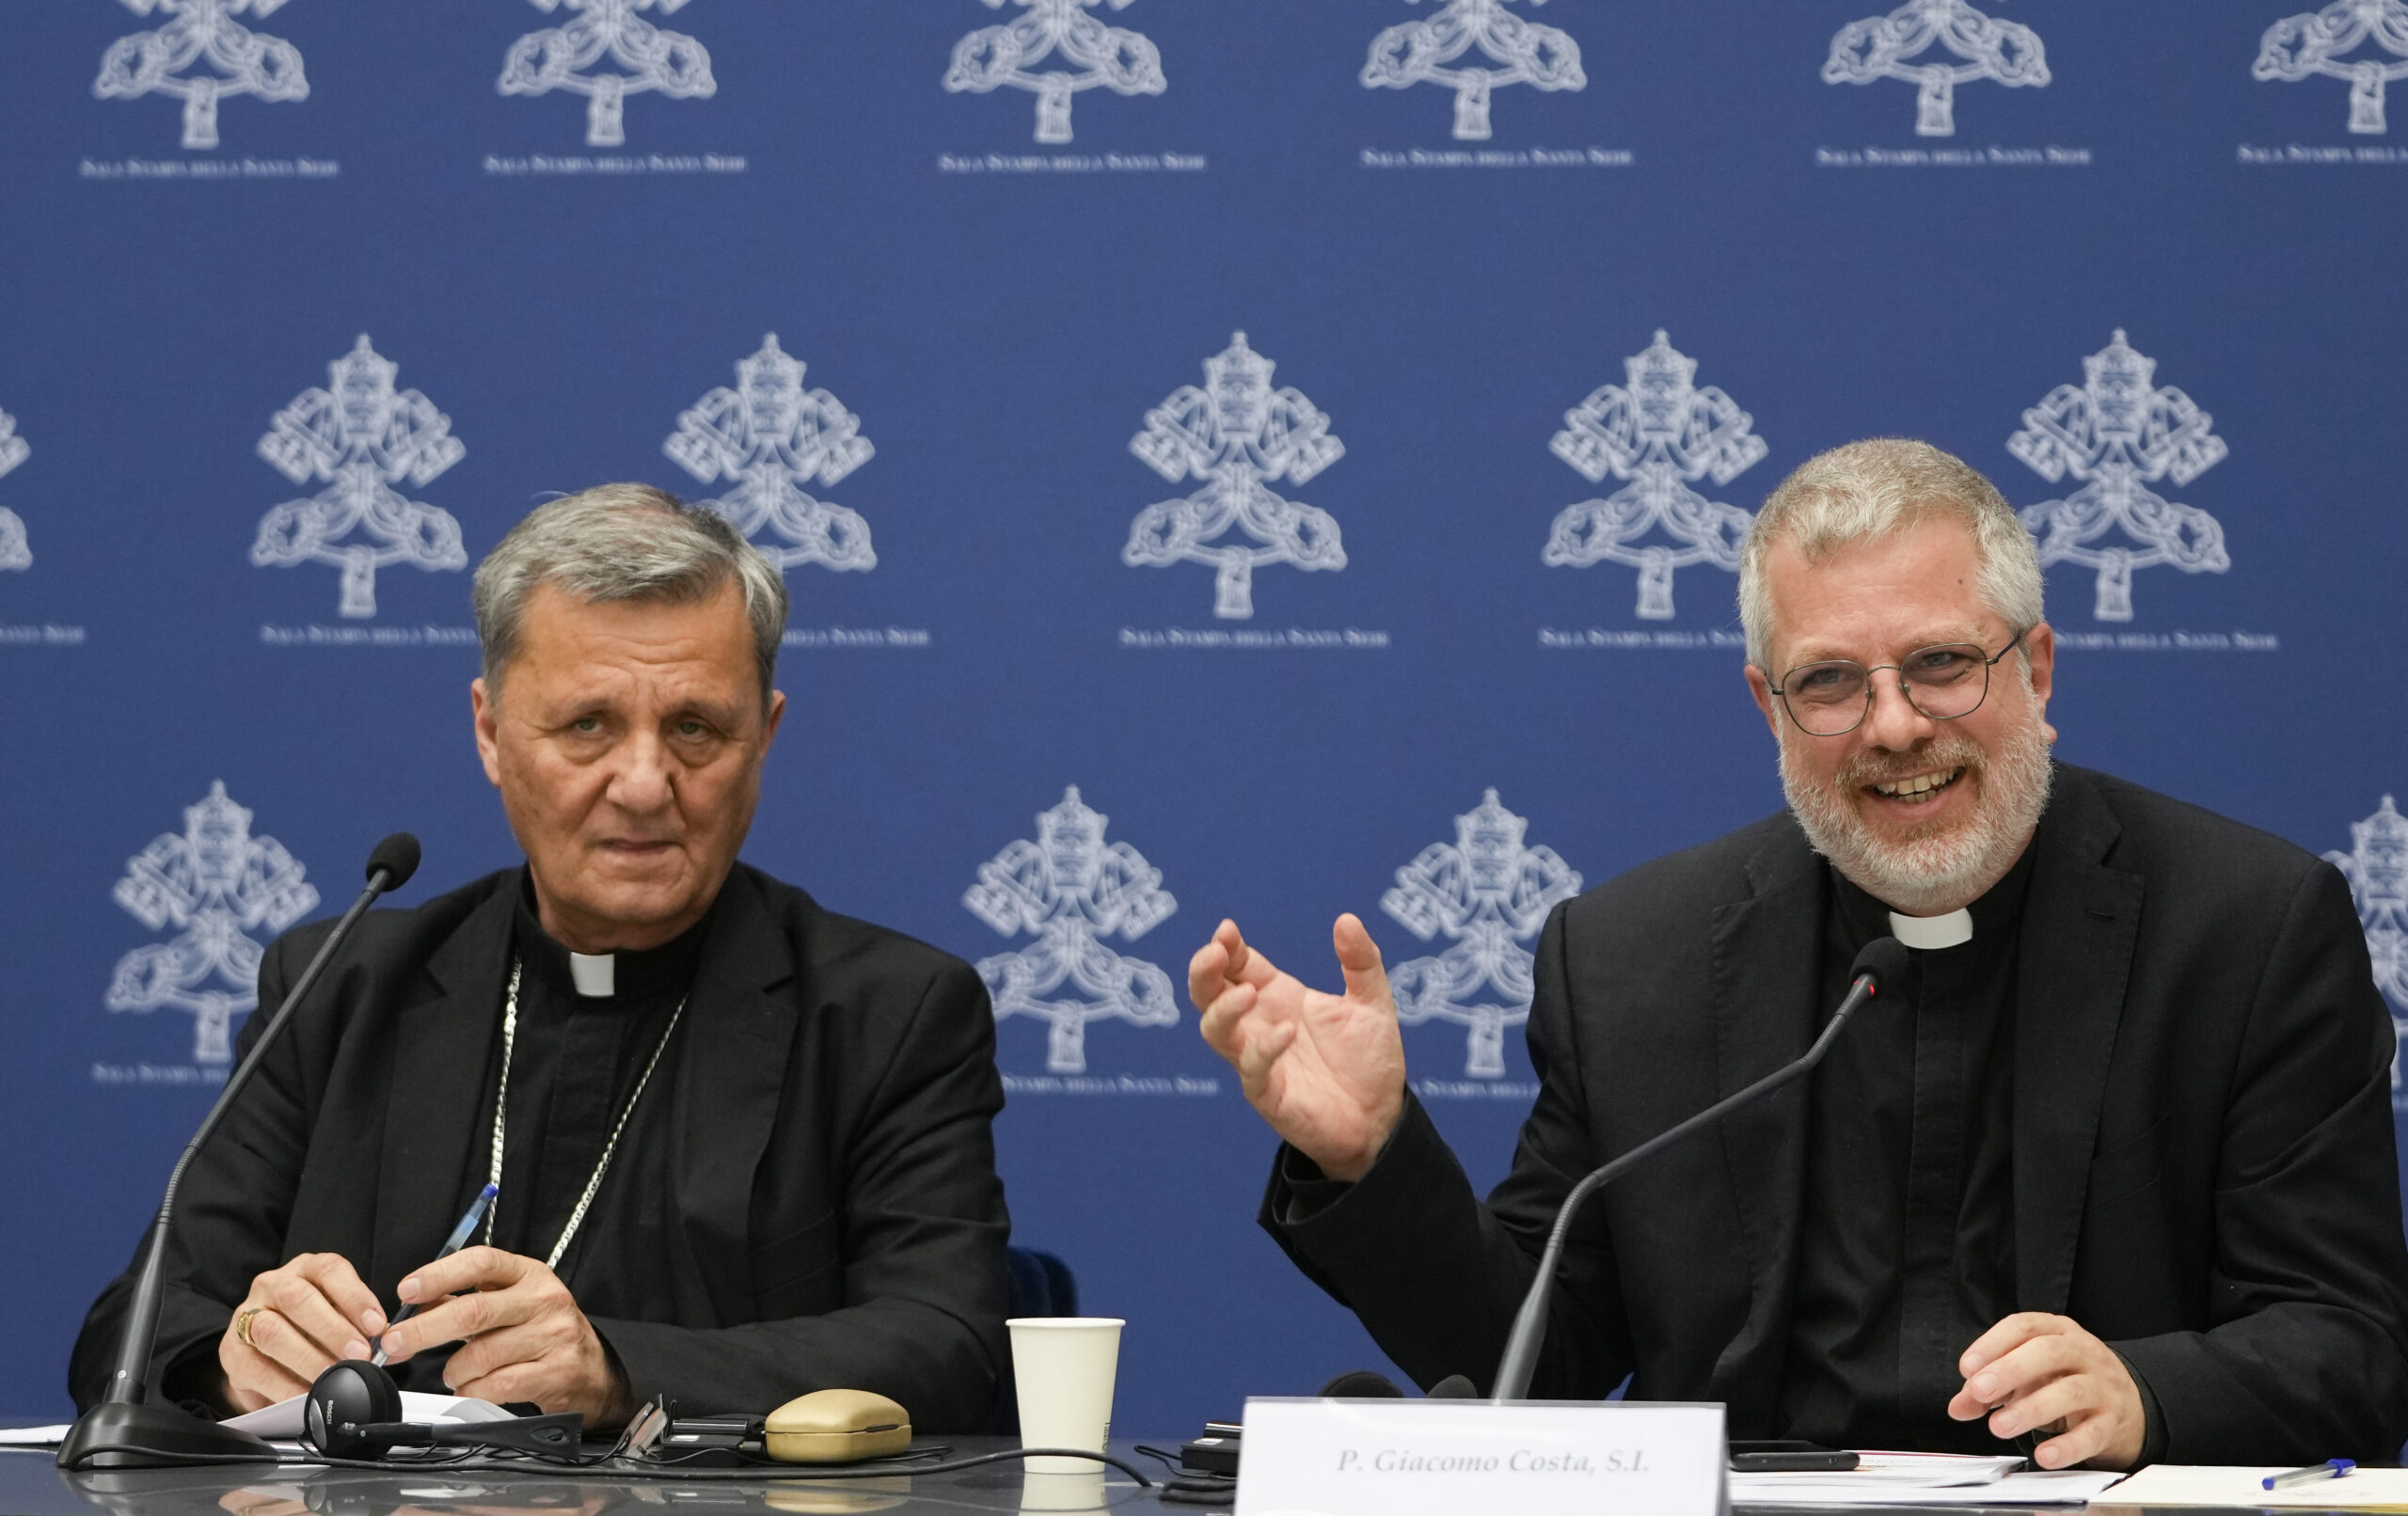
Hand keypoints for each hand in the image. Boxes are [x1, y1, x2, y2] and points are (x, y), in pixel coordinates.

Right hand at [219, 1253, 386, 1411]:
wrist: (265, 1354)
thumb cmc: (312, 1330)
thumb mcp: (341, 1318)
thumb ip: (364, 1329)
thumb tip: (395, 1348)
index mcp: (307, 1270)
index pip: (331, 1271)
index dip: (355, 1297)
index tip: (377, 1324)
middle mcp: (274, 1285)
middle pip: (299, 1299)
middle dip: (333, 1329)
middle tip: (359, 1354)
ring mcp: (247, 1316)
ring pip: (272, 1331)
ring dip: (308, 1357)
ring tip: (333, 1375)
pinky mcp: (232, 1352)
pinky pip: (257, 1369)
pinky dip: (285, 1385)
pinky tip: (306, 1394)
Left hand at [378, 1246, 630, 1425]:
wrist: (592, 1371)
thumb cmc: (541, 1332)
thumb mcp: (510, 1303)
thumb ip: (465, 1299)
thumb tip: (414, 1304)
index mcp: (529, 1274)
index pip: (482, 1262)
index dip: (440, 1274)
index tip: (406, 1290)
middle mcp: (544, 1300)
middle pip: (473, 1311)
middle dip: (423, 1330)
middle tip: (392, 1344)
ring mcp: (553, 1336)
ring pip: (479, 1356)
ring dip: (453, 1371)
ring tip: (455, 1374)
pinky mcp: (555, 1372)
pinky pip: (495, 1386)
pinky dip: (471, 1391)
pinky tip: (472, 1388)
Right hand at [1190, 915, 1406, 1181]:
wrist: (1382, 1118)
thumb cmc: (1369, 1061)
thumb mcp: (1373, 1003)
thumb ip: (1361, 961)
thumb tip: (1346, 919)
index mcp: (1278, 997)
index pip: (1237, 965)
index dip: (1227, 947)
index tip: (1227, 930)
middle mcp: (1260, 1025)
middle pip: (1209, 995)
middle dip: (1203, 971)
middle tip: (1215, 952)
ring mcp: (1259, 1060)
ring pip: (1215, 1032)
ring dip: (1223, 1009)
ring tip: (1248, 992)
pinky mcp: (1268, 1093)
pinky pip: (1250, 1070)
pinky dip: (1262, 1049)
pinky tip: (1286, 1033)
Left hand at [1948, 1312, 2144, 1468]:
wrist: (2128, 1406)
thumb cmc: (2066, 1381)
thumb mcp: (2028, 1375)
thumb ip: (1991, 1388)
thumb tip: (1959, 1407)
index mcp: (2057, 1332)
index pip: (2024, 1327)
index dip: (1992, 1344)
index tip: (1967, 1367)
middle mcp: (2083, 1353)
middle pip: (2049, 1352)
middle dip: (2010, 1370)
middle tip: (1980, 1391)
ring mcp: (2102, 1387)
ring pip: (2071, 1392)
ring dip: (2031, 1409)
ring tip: (2000, 1426)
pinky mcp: (2112, 1423)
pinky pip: (2092, 1433)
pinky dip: (2067, 1446)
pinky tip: (2044, 1455)